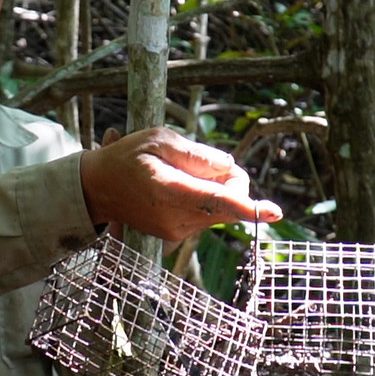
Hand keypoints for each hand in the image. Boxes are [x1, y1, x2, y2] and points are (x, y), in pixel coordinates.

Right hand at [80, 126, 282, 241]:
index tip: (275, 212)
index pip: (217, 201)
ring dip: (215, 190)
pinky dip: (204, 200)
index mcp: (169, 192)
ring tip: (181, 174)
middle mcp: (175, 218)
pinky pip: (207, 215)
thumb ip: (195, 154)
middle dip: (230, 182)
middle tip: (205, 163)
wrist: (99, 189)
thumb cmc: (128, 158)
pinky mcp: (178, 235)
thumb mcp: (157, 139)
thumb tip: (227, 167)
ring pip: (220, 210)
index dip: (250, 207)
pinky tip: (179, 188)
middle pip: (227, 203)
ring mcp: (177, 231)